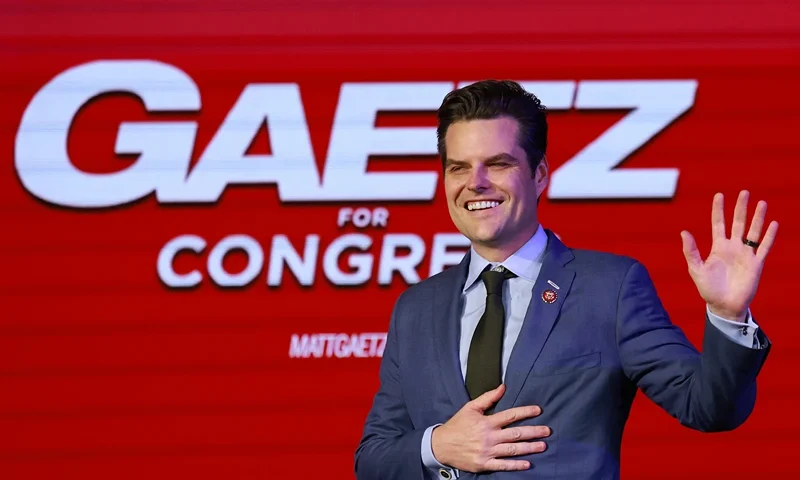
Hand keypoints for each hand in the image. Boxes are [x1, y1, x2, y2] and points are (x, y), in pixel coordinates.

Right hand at [431, 384, 549, 472]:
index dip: (525, 412)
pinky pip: (503, 465)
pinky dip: (515, 465)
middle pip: (515, 433)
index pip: (510, 415)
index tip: (538, 410)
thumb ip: (487, 398)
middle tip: (547, 431)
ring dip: (529, 448)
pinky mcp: (484, 464)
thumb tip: (503, 387)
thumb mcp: (470, 408)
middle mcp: (488, 437)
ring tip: (543, 446)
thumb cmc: (457, 425)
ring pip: (512, 449)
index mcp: (486, 422)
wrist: (441, 445)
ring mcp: (487, 451)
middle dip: (533, 432)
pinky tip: (527, 464)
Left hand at [681, 190, 778, 321]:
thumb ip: (691, 251)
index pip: (718, 224)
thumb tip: (684, 232)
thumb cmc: (708, 289)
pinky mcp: (756, 264)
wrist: (723, 306)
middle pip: (738, 223)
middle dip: (741, 208)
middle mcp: (733, 247)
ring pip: (753, 232)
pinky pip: (764, 247)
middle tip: (744, 192)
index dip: (718, 210)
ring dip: (758, 218)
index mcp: (718, 247)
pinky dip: (769, 236)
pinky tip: (773, 224)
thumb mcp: (696, 269)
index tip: (719, 195)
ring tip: (762, 203)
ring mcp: (746, 255)